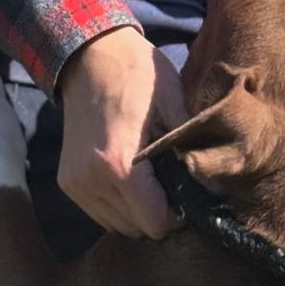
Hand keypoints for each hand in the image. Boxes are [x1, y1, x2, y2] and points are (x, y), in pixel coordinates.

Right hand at [57, 27, 186, 238]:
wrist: (89, 56)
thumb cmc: (137, 75)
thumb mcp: (174, 104)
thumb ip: (192, 149)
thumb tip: (216, 189)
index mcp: (120, 166)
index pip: (155, 224)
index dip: (177, 215)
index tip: (185, 194)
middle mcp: (92, 181)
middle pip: (137, 229)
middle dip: (157, 214)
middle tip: (169, 186)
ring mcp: (76, 184)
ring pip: (118, 226)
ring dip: (137, 212)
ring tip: (148, 181)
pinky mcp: (68, 182)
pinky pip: (101, 213)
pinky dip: (118, 206)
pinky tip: (129, 180)